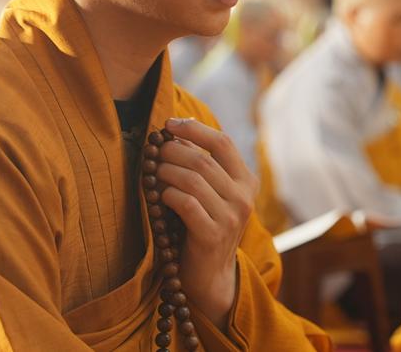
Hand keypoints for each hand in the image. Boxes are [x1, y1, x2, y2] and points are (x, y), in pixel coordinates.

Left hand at [157, 117, 257, 326]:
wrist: (209, 275)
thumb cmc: (202, 226)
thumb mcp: (209, 193)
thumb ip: (200, 165)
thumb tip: (175, 134)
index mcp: (246, 181)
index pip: (223, 143)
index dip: (195, 129)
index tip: (169, 124)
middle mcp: (244, 198)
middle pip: (203, 160)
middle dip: (172, 152)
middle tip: (154, 153)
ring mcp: (231, 218)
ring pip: (193, 180)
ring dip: (166, 172)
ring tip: (154, 173)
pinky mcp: (213, 236)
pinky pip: (186, 204)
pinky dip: (168, 195)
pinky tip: (161, 197)